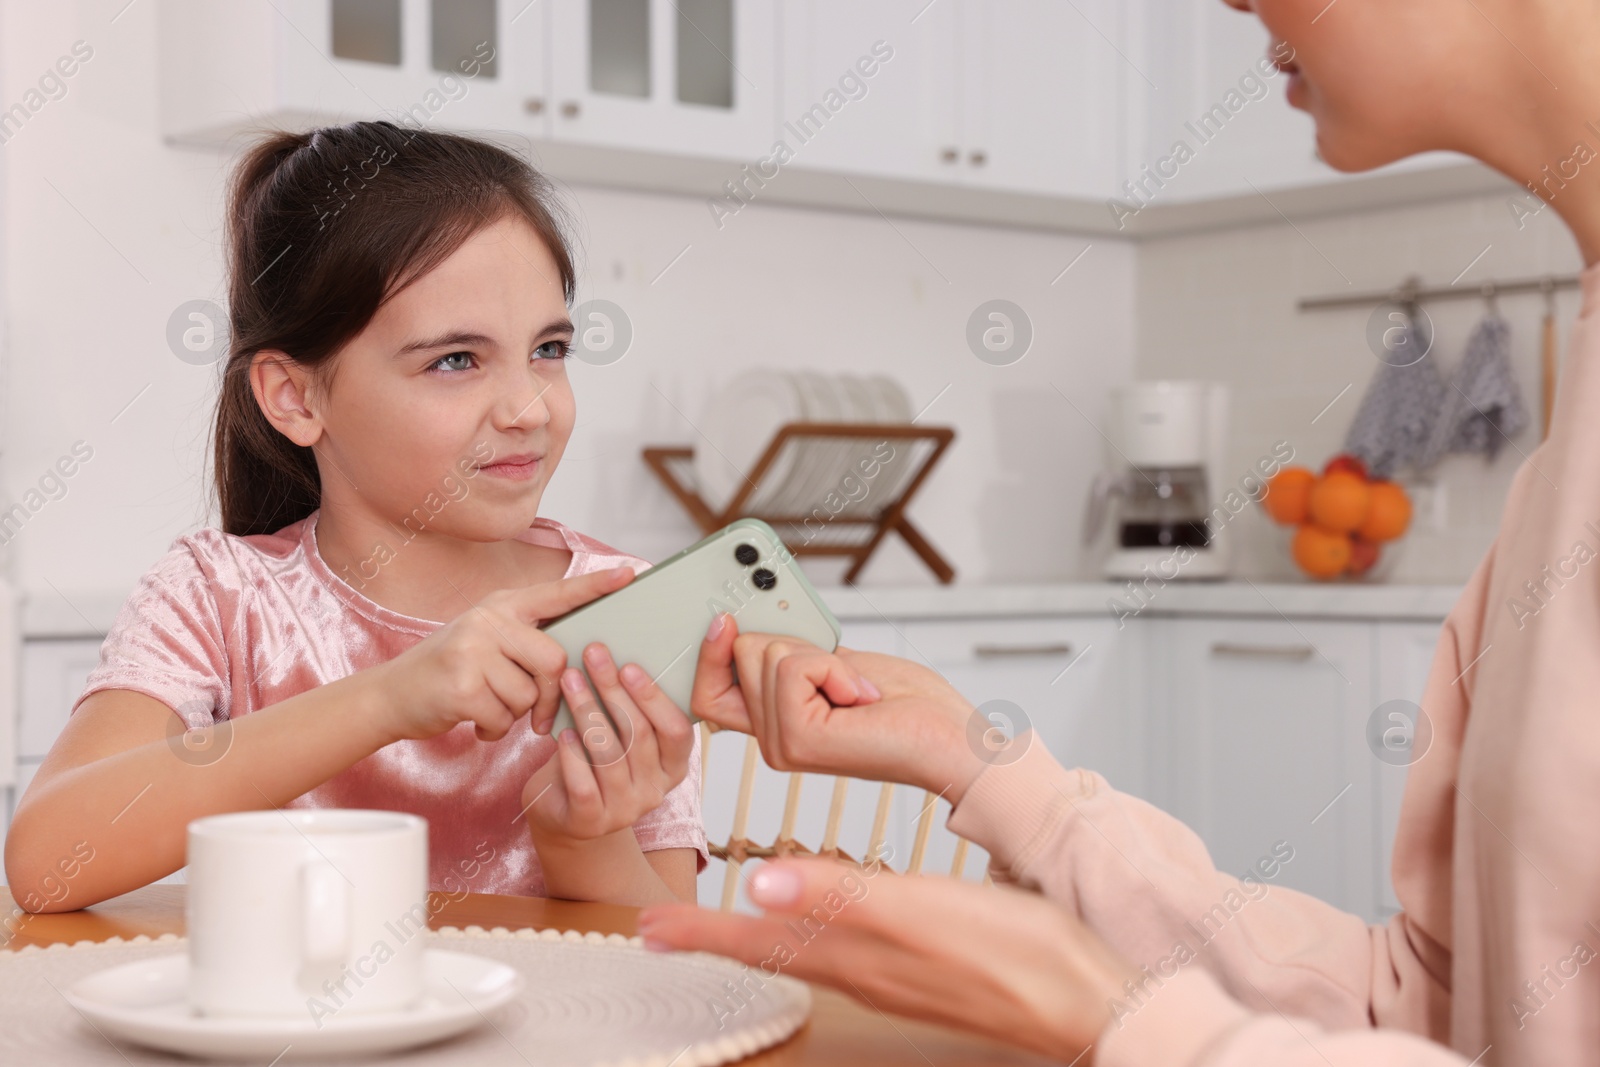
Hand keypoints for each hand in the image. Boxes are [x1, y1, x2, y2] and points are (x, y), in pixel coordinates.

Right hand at [371, 566, 634, 744]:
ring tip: (487, 707)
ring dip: (514, 714)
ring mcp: (471, 649)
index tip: (631, 575)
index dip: (595, 586)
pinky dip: (493, 729)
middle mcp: (487, 620)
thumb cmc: (451, 673)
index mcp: (501, 606)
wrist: (390, 696)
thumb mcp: (486, 642)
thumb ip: (525, 641)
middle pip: (553, 660)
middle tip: (538, 716)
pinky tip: (473, 721)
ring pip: (529, 694)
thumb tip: (578, 662)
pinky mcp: (460, 685)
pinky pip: (503, 717)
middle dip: (550, 695)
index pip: (556, 593)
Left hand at [520, 642, 694, 843]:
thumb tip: (614, 654)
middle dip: (613, 690)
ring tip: (570, 680)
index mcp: (673, 766)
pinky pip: (583, 785)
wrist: (563, 812)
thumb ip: (627, 710)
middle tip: (593, 656)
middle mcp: (655, 790)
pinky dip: (572, 756)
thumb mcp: (619, 737)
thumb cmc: (593, 762)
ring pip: (609, 755)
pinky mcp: (590, 822)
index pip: (676, 731)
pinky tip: (562, 734)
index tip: (628, 665)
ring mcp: (624, 810)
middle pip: (639, 734)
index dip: (654, 697)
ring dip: (587, 711)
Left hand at [637, 858, 1134, 1061]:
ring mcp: (893, 976)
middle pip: (770, 952)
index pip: (757, 941)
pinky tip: (816, 930)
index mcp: (856, 950)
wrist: (1089, 999)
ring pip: (803, 955)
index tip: (650, 927)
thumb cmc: (1019, 954)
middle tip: (663, 930)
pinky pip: (844, 958)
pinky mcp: (922, 973)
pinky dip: (810, 939)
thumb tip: (760, 882)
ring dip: (755, 938)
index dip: (701, 930)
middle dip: (714, 938)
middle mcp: (865, 969)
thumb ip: (842, 895)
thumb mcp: (925, 911)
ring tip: (723, 924)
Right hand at [690, 614, 990, 804]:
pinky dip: (834, 667)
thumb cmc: (909, 704)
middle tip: (840, 673)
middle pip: (743, 651)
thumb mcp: (835, 665)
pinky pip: (793, 667)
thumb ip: (788, 656)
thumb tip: (749, 624)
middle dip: (796, 643)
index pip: (706, 691)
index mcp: (776, 725)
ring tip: (855, 688)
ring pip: (769, 653)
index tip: (722, 618)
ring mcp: (780, 745)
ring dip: (823, 657)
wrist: (952, 740)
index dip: (706, 652)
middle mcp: (770, 742)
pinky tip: (860, 696)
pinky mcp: (798, 740)